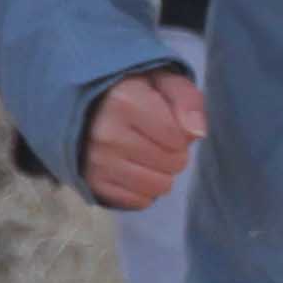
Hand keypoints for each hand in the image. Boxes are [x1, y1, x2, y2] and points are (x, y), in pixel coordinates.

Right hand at [81, 66, 205, 211]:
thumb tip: (196, 133)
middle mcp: (106, 134)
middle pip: (172, 164)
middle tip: (156, 138)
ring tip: (147, 154)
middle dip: (173, 153)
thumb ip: (187, 99)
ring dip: (161, 173)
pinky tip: (133, 168)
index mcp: (124, 101)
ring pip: (159, 187)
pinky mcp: (93, 184)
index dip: (181, 132)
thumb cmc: (133, 91)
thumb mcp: (163, 81)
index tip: (166, 120)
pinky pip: (140, 202)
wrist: (86, 108)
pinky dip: (144, 189)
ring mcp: (96, 162)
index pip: (178, 138)